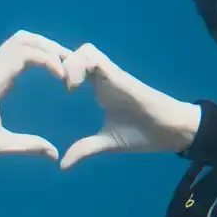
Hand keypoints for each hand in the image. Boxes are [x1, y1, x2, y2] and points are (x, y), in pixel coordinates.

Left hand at [0, 31, 71, 164]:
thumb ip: (27, 147)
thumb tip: (55, 154)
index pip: (24, 54)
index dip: (49, 61)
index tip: (64, 80)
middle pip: (24, 39)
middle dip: (51, 48)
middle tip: (72, 65)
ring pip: (19, 40)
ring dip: (43, 46)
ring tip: (64, 63)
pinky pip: (13, 49)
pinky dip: (33, 50)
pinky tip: (47, 67)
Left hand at [59, 44, 202, 168]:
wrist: (170, 131)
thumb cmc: (143, 134)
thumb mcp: (106, 143)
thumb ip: (84, 149)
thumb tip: (62, 166)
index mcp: (98, 88)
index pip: (74, 68)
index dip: (59, 72)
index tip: (47, 92)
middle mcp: (103, 77)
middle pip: (75, 54)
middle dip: (60, 62)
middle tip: (51, 84)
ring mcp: (111, 74)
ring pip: (84, 51)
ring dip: (70, 64)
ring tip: (66, 87)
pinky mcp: (118, 74)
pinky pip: (94, 57)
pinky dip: (80, 66)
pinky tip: (74, 87)